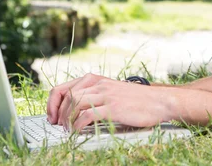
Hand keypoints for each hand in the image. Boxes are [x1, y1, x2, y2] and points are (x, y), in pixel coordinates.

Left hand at [49, 75, 172, 131]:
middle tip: (57, 126)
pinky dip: (78, 125)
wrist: (160, 101)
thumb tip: (76, 109)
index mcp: (97, 80)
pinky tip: (77, 132)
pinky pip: (87, 114)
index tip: (51, 116)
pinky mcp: (113, 107)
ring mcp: (106, 94)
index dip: (53, 102)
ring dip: (66, 119)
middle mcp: (99, 84)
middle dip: (57, 113)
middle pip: (67, 95)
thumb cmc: (138, 100)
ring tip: (67, 130)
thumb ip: (97, 96)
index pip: (65, 87)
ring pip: (75, 103)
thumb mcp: (114, 92)